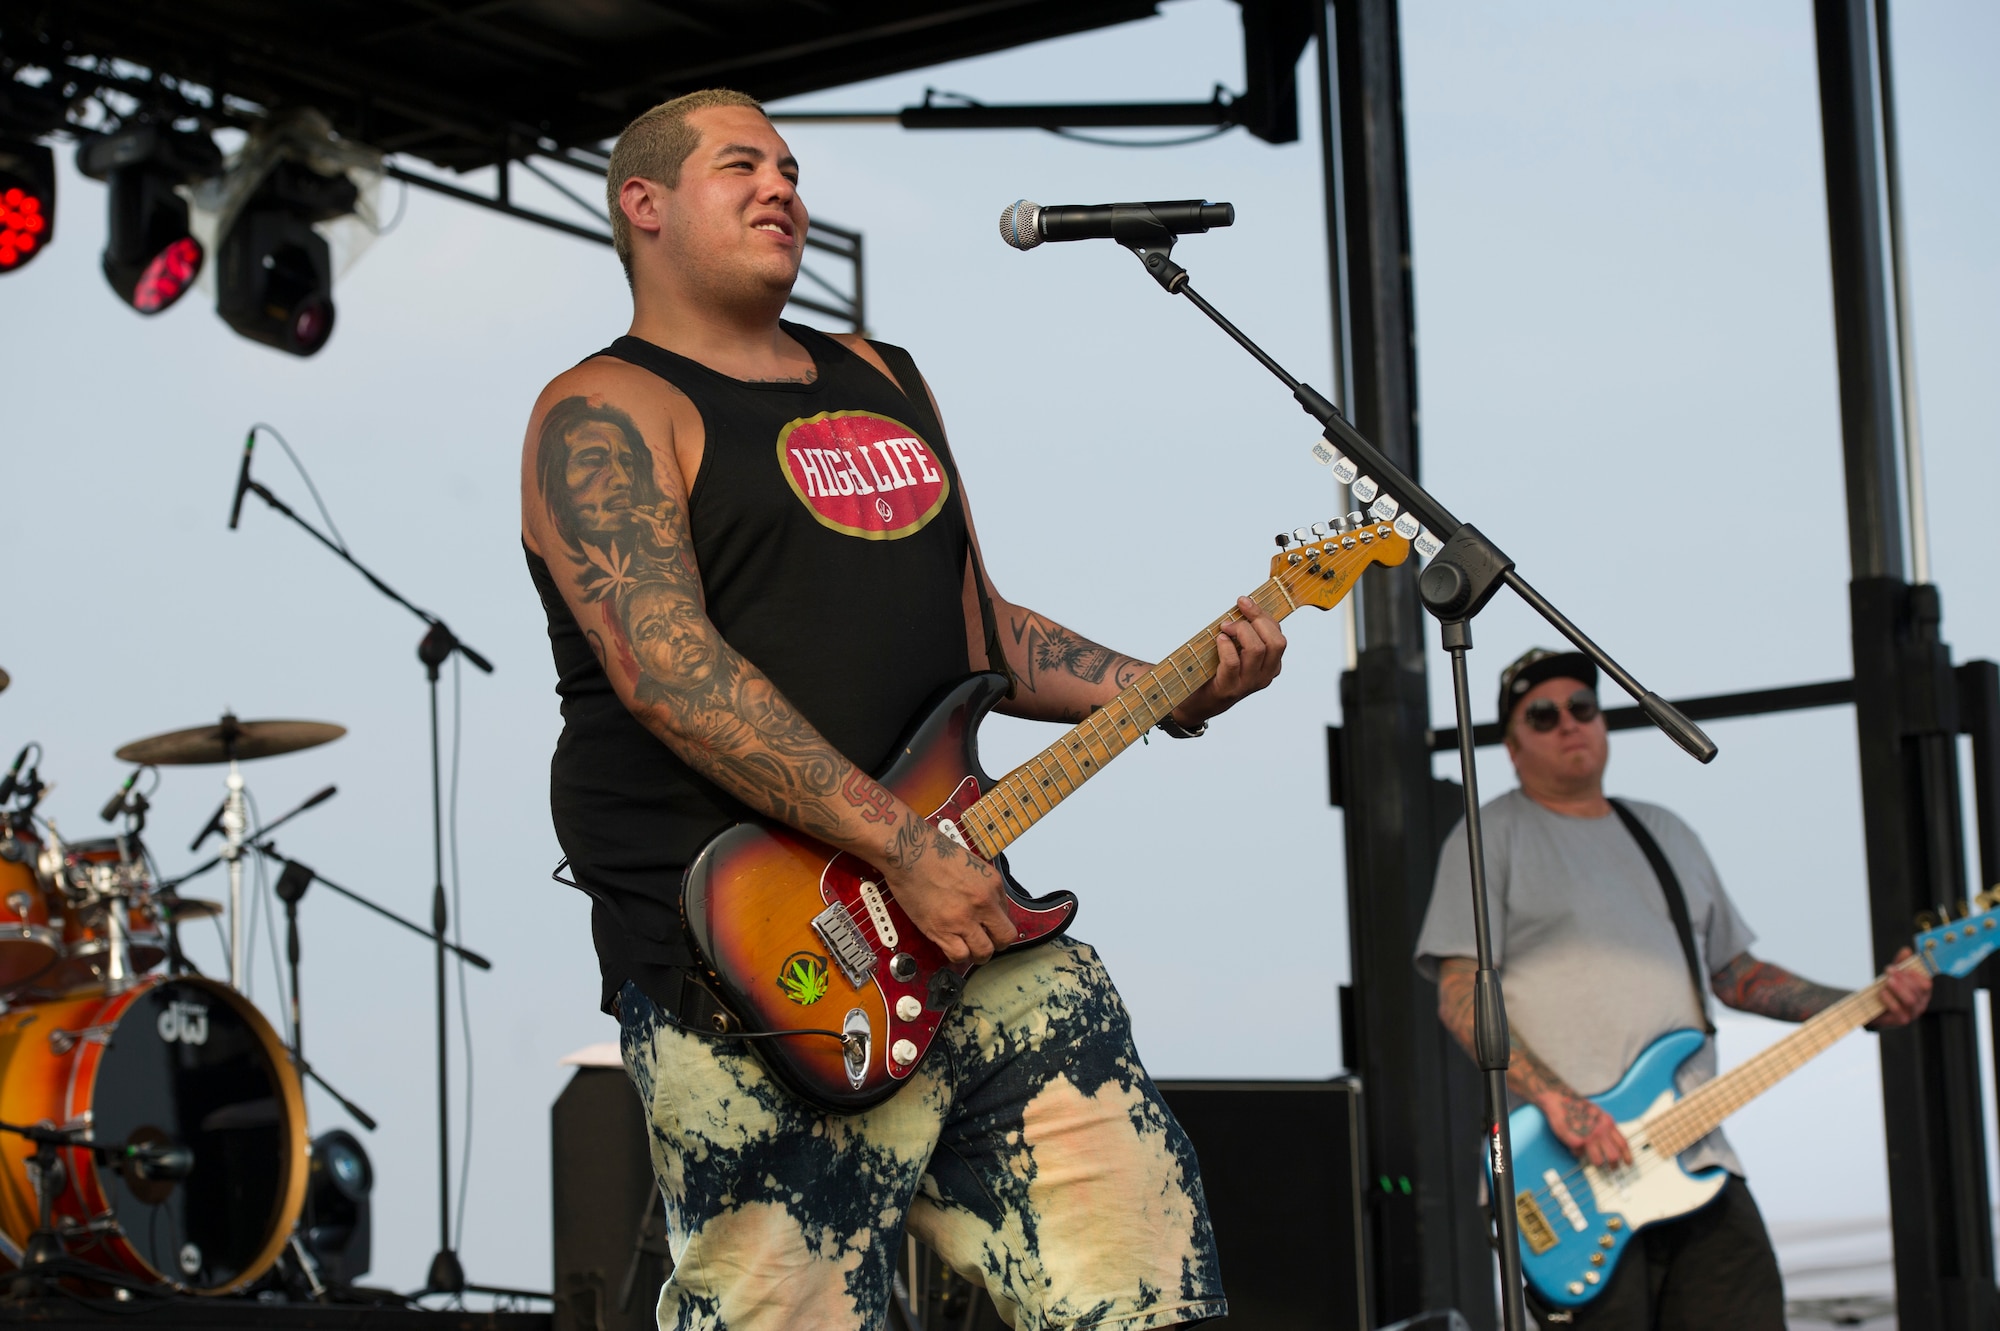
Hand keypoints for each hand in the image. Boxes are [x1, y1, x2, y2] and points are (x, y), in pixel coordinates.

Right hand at [880, 822, 1018, 966]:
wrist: (909, 852)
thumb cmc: (934, 852)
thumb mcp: (972, 863)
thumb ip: (984, 887)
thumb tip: (988, 908)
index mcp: (993, 884)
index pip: (1007, 914)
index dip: (997, 922)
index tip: (988, 924)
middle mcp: (983, 903)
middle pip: (1005, 938)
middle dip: (997, 943)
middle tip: (986, 941)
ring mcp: (963, 919)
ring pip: (984, 952)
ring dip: (978, 953)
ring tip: (969, 948)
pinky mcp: (941, 930)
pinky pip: (959, 955)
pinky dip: (958, 956)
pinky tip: (952, 947)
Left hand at [1173, 596, 1286, 726]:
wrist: (1197, 703)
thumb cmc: (1216, 672)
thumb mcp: (1238, 652)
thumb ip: (1245, 634)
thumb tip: (1243, 606)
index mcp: (1271, 665)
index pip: (1278, 636)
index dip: (1263, 615)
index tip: (1244, 601)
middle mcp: (1265, 676)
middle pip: (1276, 642)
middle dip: (1257, 619)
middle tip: (1237, 612)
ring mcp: (1248, 684)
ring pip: (1257, 649)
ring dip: (1240, 631)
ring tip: (1225, 628)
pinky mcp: (1230, 688)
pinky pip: (1233, 662)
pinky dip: (1226, 646)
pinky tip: (1219, 639)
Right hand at [1542, 1091, 1631, 1168]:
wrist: (1559, 1099)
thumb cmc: (1576, 1106)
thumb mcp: (1599, 1113)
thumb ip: (1606, 1126)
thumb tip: (1611, 1140)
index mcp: (1607, 1123)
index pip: (1623, 1144)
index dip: (1627, 1156)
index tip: (1628, 1163)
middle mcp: (1600, 1131)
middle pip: (1613, 1156)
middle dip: (1614, 1165)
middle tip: (1612, 1169)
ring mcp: (1588, 1137)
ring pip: (1598, 1160)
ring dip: (1596, 1163)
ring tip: (1594, 1163)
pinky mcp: (1576, 1141)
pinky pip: (1578, 1154)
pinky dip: (1577, 1153)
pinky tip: (1574, 1148)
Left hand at [1869, 946, 1931, 1028]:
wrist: (1874, 1009)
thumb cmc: (1889, 991)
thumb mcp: (1894, 975)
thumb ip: (1900, 963)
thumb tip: (1906, 950)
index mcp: (1922, 992)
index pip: (1926, 984)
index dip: (1916, 974)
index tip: (1903, 967)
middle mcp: (1920, 1003)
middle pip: (1919, 991)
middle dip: (1904, 978)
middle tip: (1890, 970)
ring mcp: (1912, 1013)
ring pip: (1910, 1000)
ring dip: (1898, 988)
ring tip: (1887, 980)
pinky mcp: (1901, 1020)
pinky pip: (1898, 1010)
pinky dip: (1890, 999)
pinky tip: (1882, 992)